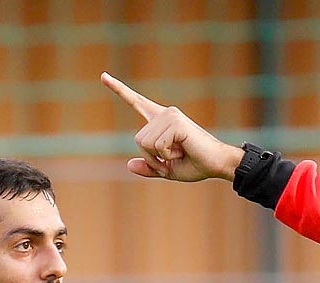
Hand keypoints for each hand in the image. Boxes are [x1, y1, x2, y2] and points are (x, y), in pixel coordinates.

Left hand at [101, 73, 243, 183]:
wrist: (216, 164)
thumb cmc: (195, 165)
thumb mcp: (167, 170)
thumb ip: (149, 167)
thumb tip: (129, 165)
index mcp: (160, 122)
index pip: (136, 102)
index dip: (119, 89)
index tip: (103, 76)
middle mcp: (164, 113)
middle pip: (138, 139)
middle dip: (152, 158)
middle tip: (172, 159)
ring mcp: (170, 115)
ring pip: (146, 143)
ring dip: (160, 158)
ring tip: (179, 155)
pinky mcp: (176, 122)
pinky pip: (158, 145)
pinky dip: (167, 156)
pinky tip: (182, 152)